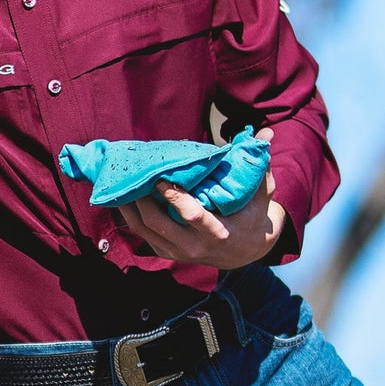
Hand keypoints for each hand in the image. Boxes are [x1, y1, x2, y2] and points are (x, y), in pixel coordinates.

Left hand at [114, 128, 285, 269]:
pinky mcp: (166, 253)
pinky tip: (122, 197)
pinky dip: (130, 216)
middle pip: (157, 223)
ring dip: (127, 207)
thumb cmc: (252, 215)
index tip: (159, 177)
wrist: (245, 250)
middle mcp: (194, 248)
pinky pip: (141, 235)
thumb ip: (261, 165)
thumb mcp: (262, 193)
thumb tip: (267, 132)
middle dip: (140, 199)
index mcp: (217, 233)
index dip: (173, 196)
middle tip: (130, 174)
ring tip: (117, 183)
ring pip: (143, 230)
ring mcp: (177, 253)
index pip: (191, 214)